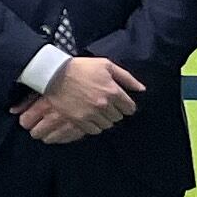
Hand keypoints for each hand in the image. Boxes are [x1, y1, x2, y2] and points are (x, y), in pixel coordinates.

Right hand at [15, 53, 140, 145]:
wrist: (54, 74)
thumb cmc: (81, 67)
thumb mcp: (106, 65)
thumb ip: (127, 78)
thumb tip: (141, 89)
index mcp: (113, 91)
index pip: (130, 108)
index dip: (126, 106)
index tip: (120, 103)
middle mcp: (104, 104)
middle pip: (118, 117)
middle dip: (114, 111)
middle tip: (105, 105)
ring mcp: (91, 113)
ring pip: (107, 125)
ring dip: (104, 119)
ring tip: (96, 111)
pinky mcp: (79, 120)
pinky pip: (94, 130)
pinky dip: (93, 125)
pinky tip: (89, 117)